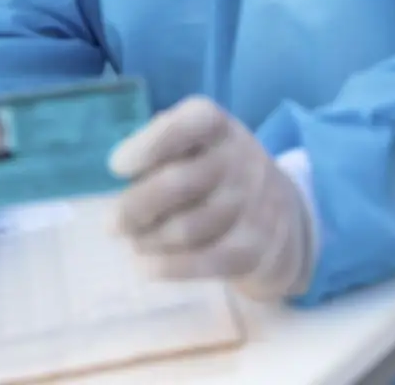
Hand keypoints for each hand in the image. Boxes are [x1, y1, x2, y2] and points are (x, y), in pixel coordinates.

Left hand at [110, 96, 314, 301]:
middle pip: (177, 184)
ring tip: (135, 242)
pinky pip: (205, 261)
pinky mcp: (255, 247)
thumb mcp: (195, 144)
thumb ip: (159, 150)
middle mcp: (239, 158)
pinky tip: (145, 268)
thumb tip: (121, 174)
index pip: (184, 127)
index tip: (116, 167)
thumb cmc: (214, 173)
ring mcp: (252, 203)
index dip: (148, 146)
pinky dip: (168, 267)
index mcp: (216, 125)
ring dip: (148, 240)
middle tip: (111, 225)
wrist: (282, 217)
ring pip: (185, 229)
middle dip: (134, 208)